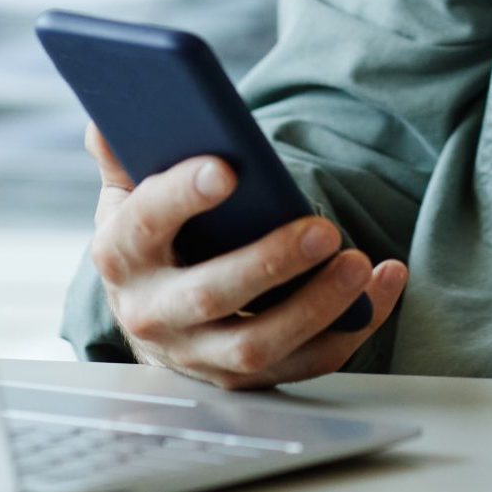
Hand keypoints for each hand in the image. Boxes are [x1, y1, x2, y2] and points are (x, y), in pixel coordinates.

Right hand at [83, 121, 407, 389]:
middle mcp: (154, 313)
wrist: (152, 312)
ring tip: (359, 263)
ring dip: (316, 306)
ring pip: (258, 344)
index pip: (146, 224)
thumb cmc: (152, 238)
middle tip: (323, 228)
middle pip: (211, 295)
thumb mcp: (127, 194)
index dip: (182, 195)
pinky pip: (305, 361)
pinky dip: (351, 327)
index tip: (227, 167)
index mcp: (123, 255)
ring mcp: (199, 354)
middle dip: (270, 263)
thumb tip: (108, 113)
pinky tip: (383, 283)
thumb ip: (124, 154)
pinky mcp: (246, 378)